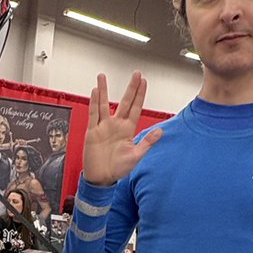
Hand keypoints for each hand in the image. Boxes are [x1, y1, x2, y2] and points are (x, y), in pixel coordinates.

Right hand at [83, 72, 162, 186]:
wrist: (101, 178)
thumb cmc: (118, 169)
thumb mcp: (136, 156)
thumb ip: (147, 142)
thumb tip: (161, 132)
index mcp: (128, 130)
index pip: (135, 108)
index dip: (140, 95)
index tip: (144, 82)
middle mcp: (116, 125)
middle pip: (124, 102)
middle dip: (130, 88)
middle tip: (135, 74)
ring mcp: (103, 127)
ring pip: (103, 104)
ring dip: (103, 90)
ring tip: (102, 77)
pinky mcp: (92, 131)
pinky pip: (93, 114)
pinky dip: (93, 103)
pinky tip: (94, 92)